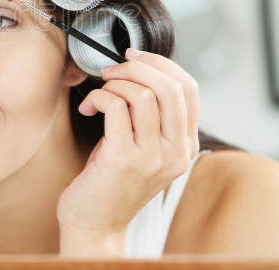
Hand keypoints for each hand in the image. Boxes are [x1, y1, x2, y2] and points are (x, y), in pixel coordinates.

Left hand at [57, 48, 200, 251]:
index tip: (135, 56)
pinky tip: (89, 108)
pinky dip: (99, 97)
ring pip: (144, 94)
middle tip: (113, 69)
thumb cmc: (113, 180)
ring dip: (116, 82)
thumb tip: (139, 68)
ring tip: (101, 91)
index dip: (162, 63)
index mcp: (186, 145)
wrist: (95, 223)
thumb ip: (152, 115)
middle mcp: (176, 152)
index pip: (189, 89)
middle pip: (170, 87)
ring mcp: (153, 158)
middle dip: (137, 66)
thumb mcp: (144, 146)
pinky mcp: (124, 159)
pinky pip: (115, 107)